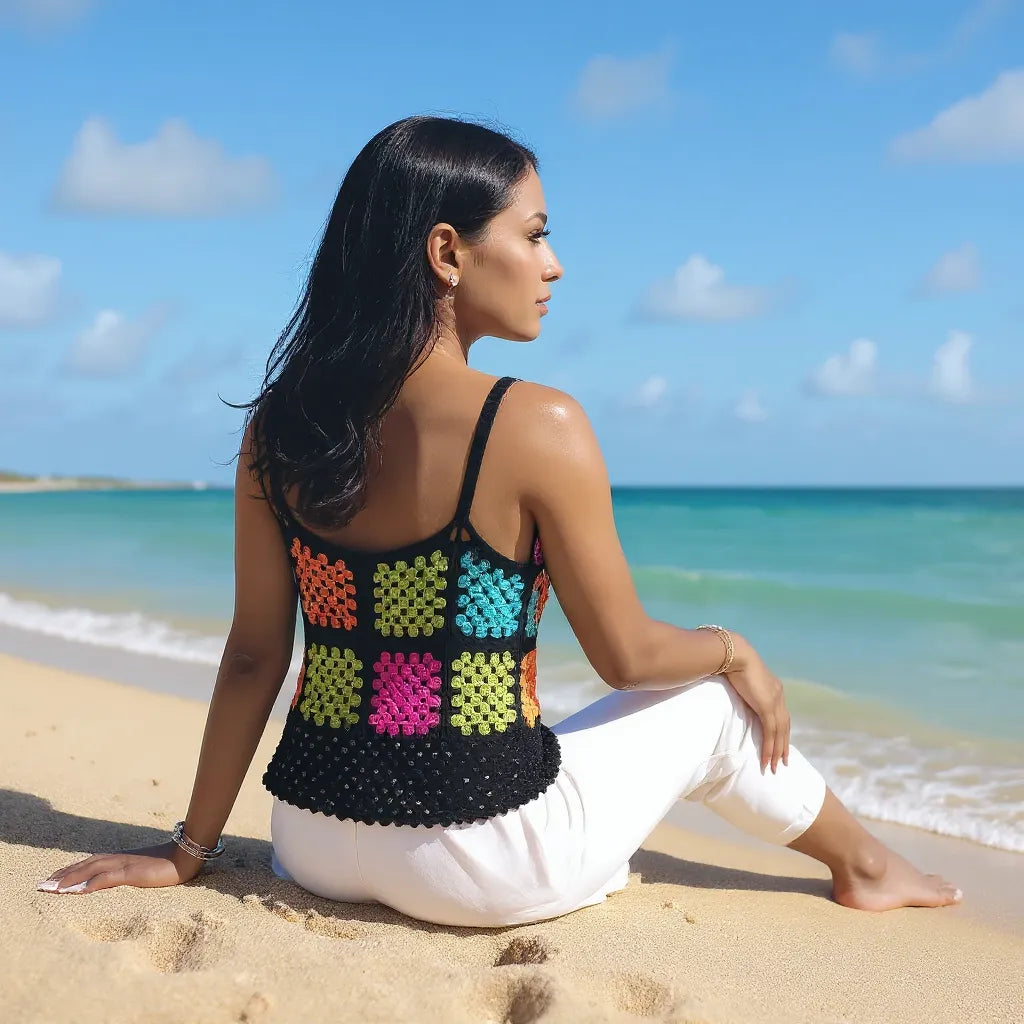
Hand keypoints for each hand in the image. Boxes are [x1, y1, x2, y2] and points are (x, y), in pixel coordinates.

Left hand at [36, 840, 204, 894]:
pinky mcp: (132, 872)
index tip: (52, 879)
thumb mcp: (144, 868)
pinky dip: (91, 884)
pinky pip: (107, 878)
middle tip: (42, 885)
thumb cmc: (169, 862)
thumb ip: (128, 872)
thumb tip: (113, 881)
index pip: (88, 862)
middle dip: (62, 875)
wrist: (186, 854)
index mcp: (120, 858)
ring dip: (70, 879)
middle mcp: (118, 858)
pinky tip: (79, 891)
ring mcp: (124, 864)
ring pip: (90, 870)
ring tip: (52, 889)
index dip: (69, 870)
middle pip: (84, 865)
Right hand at [723, 635, 790, 773]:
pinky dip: (770, 746)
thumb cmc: (730, 660)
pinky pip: (771, 731)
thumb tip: (731, 691)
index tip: (779, 743)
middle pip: (784, 725)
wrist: (733, 652)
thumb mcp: (738, 677)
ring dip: (777, 750)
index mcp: (773, 688)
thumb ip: (740, 687)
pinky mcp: (766, 705)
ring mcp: (774, 700)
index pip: (780, 714)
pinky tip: (768, 758)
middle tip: (783, 761)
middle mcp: (777, 694)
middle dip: (783, 744)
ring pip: (780, 731)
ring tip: (774, 766)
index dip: (780, 730)